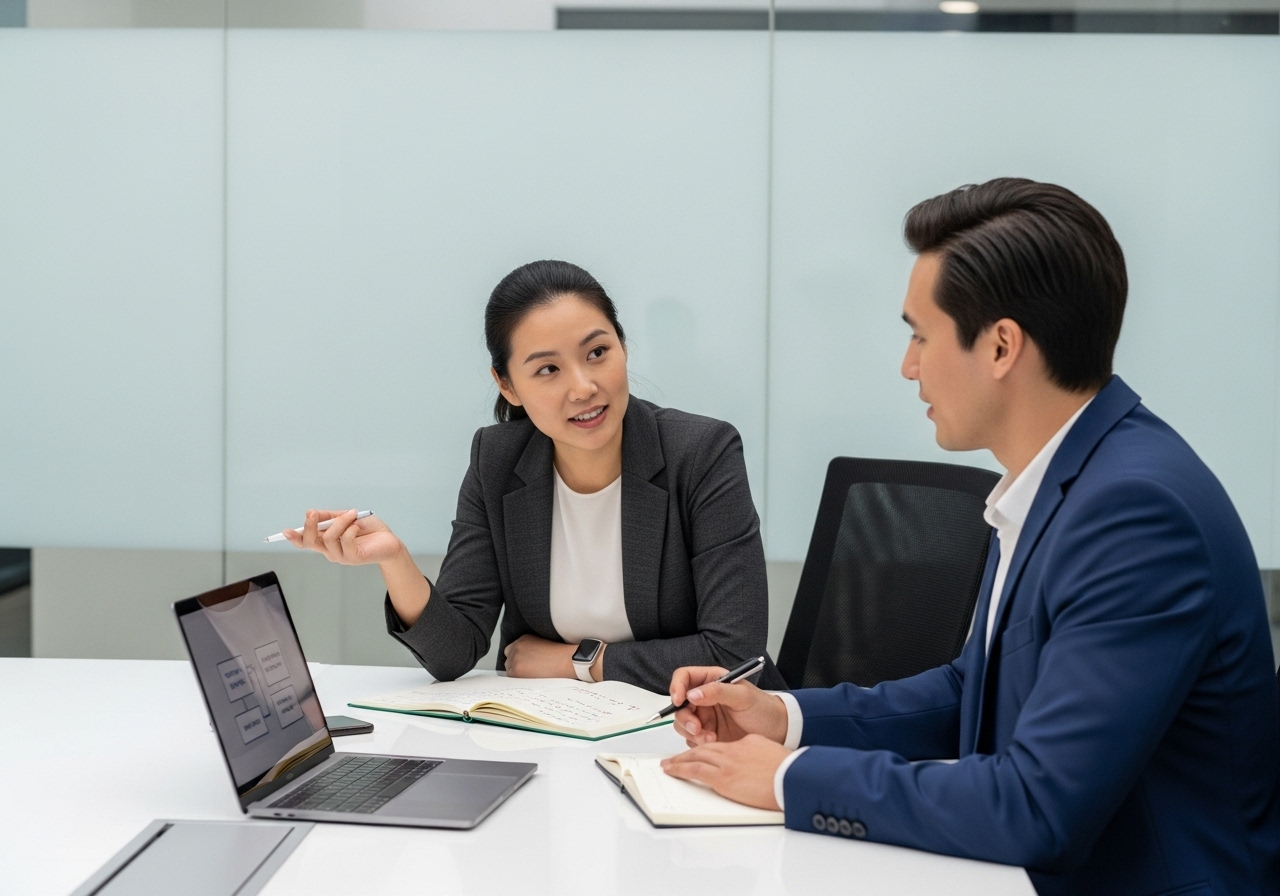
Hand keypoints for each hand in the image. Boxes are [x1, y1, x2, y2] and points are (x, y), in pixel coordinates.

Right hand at [283, 509, 401, 565]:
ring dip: (340, 521)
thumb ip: (329, 516)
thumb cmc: (368, 529)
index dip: (294, 537)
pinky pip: (345, 540)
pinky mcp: (353, 558)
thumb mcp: (346, 517)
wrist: (389, 540)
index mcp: (326, 541)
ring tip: (353, 515)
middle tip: (313, 513)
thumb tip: (311, 513)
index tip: (285, 531)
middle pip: (310, 542)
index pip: (305, 542)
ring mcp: (340, 556)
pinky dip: (350, 528)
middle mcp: (330, 550)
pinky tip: (358, 526)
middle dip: (309, 526)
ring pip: (329, 537)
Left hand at [503, 634, 576, 678]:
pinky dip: (519, 680)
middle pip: (508, 660)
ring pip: (509, 670)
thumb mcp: (541, 645)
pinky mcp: (517, 670)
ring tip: (532, 676)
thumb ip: (529, 650)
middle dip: (516, 666)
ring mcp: (515, 658)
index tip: (524, 664)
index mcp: (523, 639)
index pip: (511, 650)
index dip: (518, 658)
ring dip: (517, 674)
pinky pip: (512, 678)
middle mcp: (517, 647)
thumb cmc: (559, 656)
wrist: (566, 661)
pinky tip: (531, 680)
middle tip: (528, 672)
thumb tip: (524, 661)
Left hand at [660, 734, 788, 810]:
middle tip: (675, 758)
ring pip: (696, 756)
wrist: (792, 778)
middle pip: (705, 748)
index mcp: (747, 743)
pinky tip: (672, 770)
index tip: (701, 753)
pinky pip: (695, 770)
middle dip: (688, 753)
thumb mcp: (773, 756)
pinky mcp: (723, 777)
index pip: (721, 746)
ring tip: (668, 765)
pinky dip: (681, 768)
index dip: (707, 749)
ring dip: (680, 760)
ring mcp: (727, 762)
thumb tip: (753, 765)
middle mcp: (734, 749)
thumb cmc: (789, 772)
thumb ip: (759, 756)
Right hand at [668, 665, 788, 746]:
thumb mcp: (743, 696)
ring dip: (692, 732)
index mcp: (711, 680)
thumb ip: (718, 692)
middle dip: (685, 717)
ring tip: (710, 738)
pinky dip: (698, 742)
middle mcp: (704, 697)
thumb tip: (693, 693)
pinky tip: (713, 743)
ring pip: (683, 723)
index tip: (679, 700)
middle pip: (679, 704)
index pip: (684, 677)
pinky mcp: (706, 734)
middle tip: (697, 728)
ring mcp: (704, 717)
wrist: (777, 731)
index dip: (677, 687)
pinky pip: (691, 738)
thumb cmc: (763, 709)